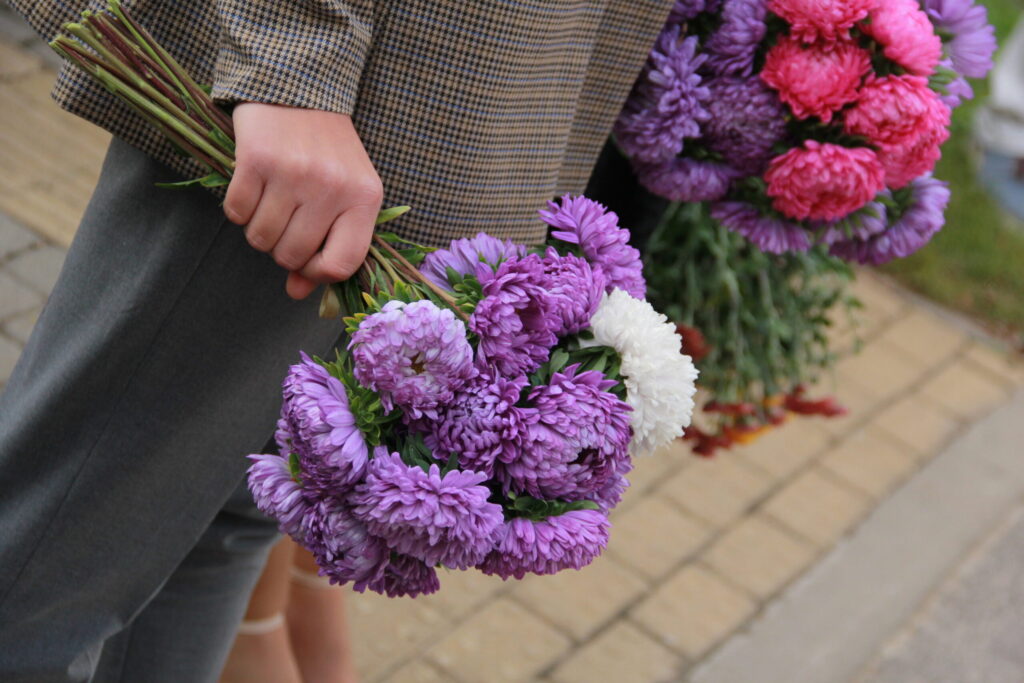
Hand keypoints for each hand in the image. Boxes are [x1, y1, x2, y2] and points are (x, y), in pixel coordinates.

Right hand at [223, 103, 382, 299]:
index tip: (308, 261)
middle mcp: (332, 188)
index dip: (318, 273)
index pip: (342, 264)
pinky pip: (235, 213)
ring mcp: (293, 174)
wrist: (300, 88)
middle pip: (292, 256)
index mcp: (364, 199)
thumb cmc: (327, 149)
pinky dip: (238, 208)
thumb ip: (328, 245)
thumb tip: (297, 292)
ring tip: (270, 203)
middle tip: (285, 222)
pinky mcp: (256, 159)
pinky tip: (252, 187)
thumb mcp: (344, 194)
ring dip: (258, 229)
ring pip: (261, 239)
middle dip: (282, 249)